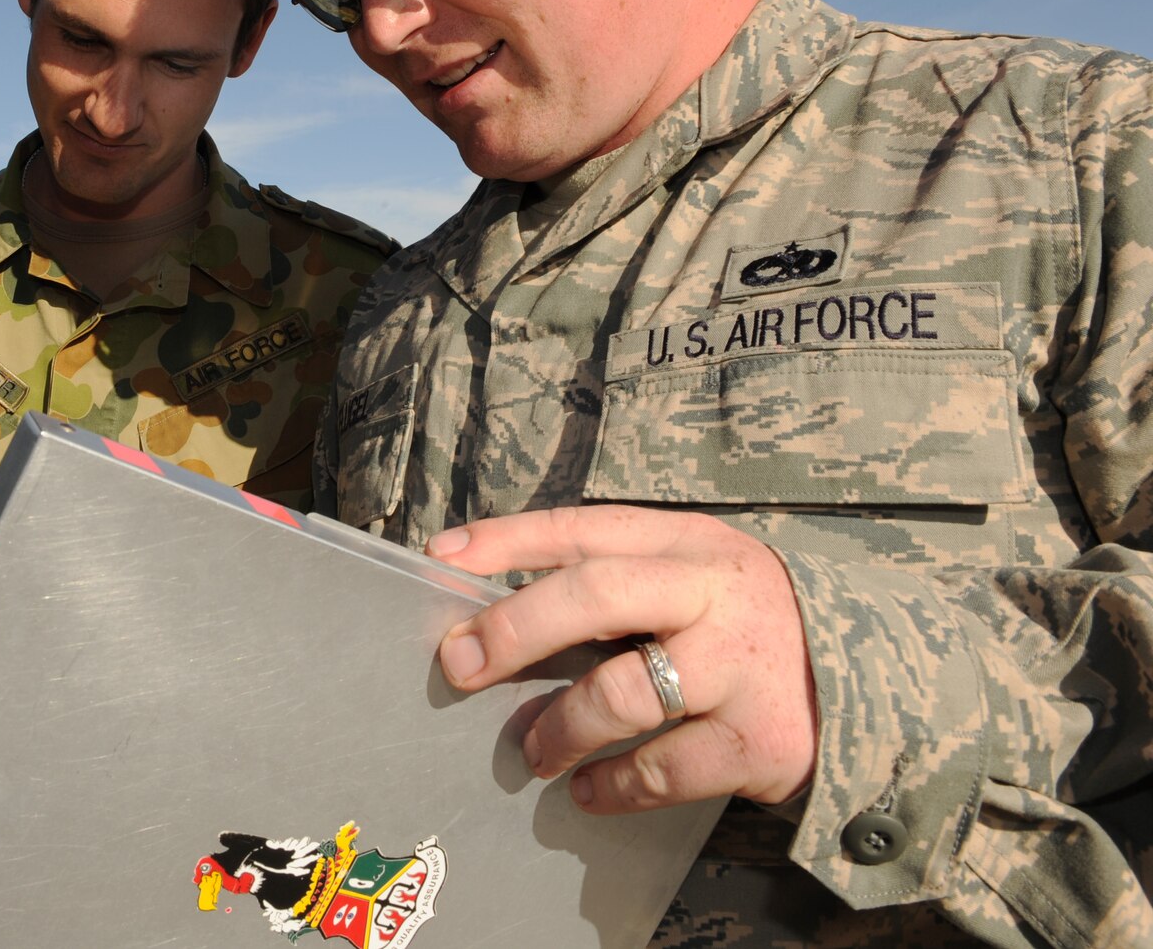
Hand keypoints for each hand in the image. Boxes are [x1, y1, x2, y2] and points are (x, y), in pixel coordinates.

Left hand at [426, 505, 816, 812]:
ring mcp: (740, 667)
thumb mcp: (691, 576)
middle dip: (516, 627)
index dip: (508, 539)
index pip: (582, 527)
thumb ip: (614, 581)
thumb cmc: (744, 625)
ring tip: (532, 751)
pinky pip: (662, 769)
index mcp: (686, 543)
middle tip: (461, 664)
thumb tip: (496, 612)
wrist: (875, 679)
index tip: (443, 554)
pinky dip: (613, 785)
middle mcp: (713, 593)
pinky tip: (590, 790)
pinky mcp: (759, 740)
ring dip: (561, 728)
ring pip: (622, 693)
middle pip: (596, 594)